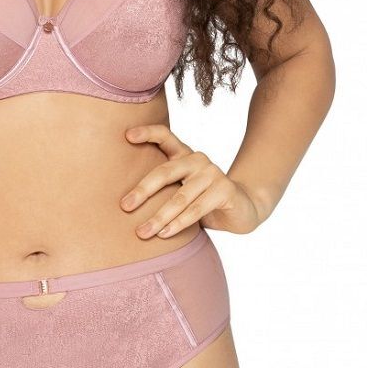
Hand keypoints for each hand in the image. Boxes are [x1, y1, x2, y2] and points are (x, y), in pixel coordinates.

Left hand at [120, 124, 261, 237]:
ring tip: (143, 232)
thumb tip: (124, 205)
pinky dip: (179, 224)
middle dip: (143, 191)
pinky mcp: (224, 190)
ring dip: (159, 217)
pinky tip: (165, 234)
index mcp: (184, 155)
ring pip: (180, 197)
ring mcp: (213, 173)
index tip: (127, 135)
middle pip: (165, 172)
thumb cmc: (203, 201)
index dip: (147, 133)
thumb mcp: (182, 191)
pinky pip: (196, 209)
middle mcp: (198, 160)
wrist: (243, 209)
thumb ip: (163, 190)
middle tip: (125, 206)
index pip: (165, 137)